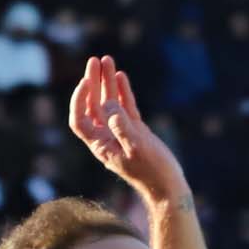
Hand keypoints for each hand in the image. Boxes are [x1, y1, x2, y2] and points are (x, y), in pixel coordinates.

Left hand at [67, 55, 187, 203]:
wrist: (169, 188)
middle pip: (93, 106)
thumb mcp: (136, 147)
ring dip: (107, 82)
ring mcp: (122, 134)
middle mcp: (108, 138)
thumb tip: (108, 104)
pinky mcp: (136, 132)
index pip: (80, 120)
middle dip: (93, 83)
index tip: (85, 82)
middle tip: (95, 61)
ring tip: (107, 60)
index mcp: (101, 145)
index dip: (79, 100)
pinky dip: (122, 92)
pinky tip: (121, 76)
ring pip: (110, 104)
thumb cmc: (153, 172)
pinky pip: (125, 108)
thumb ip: (121, 125)